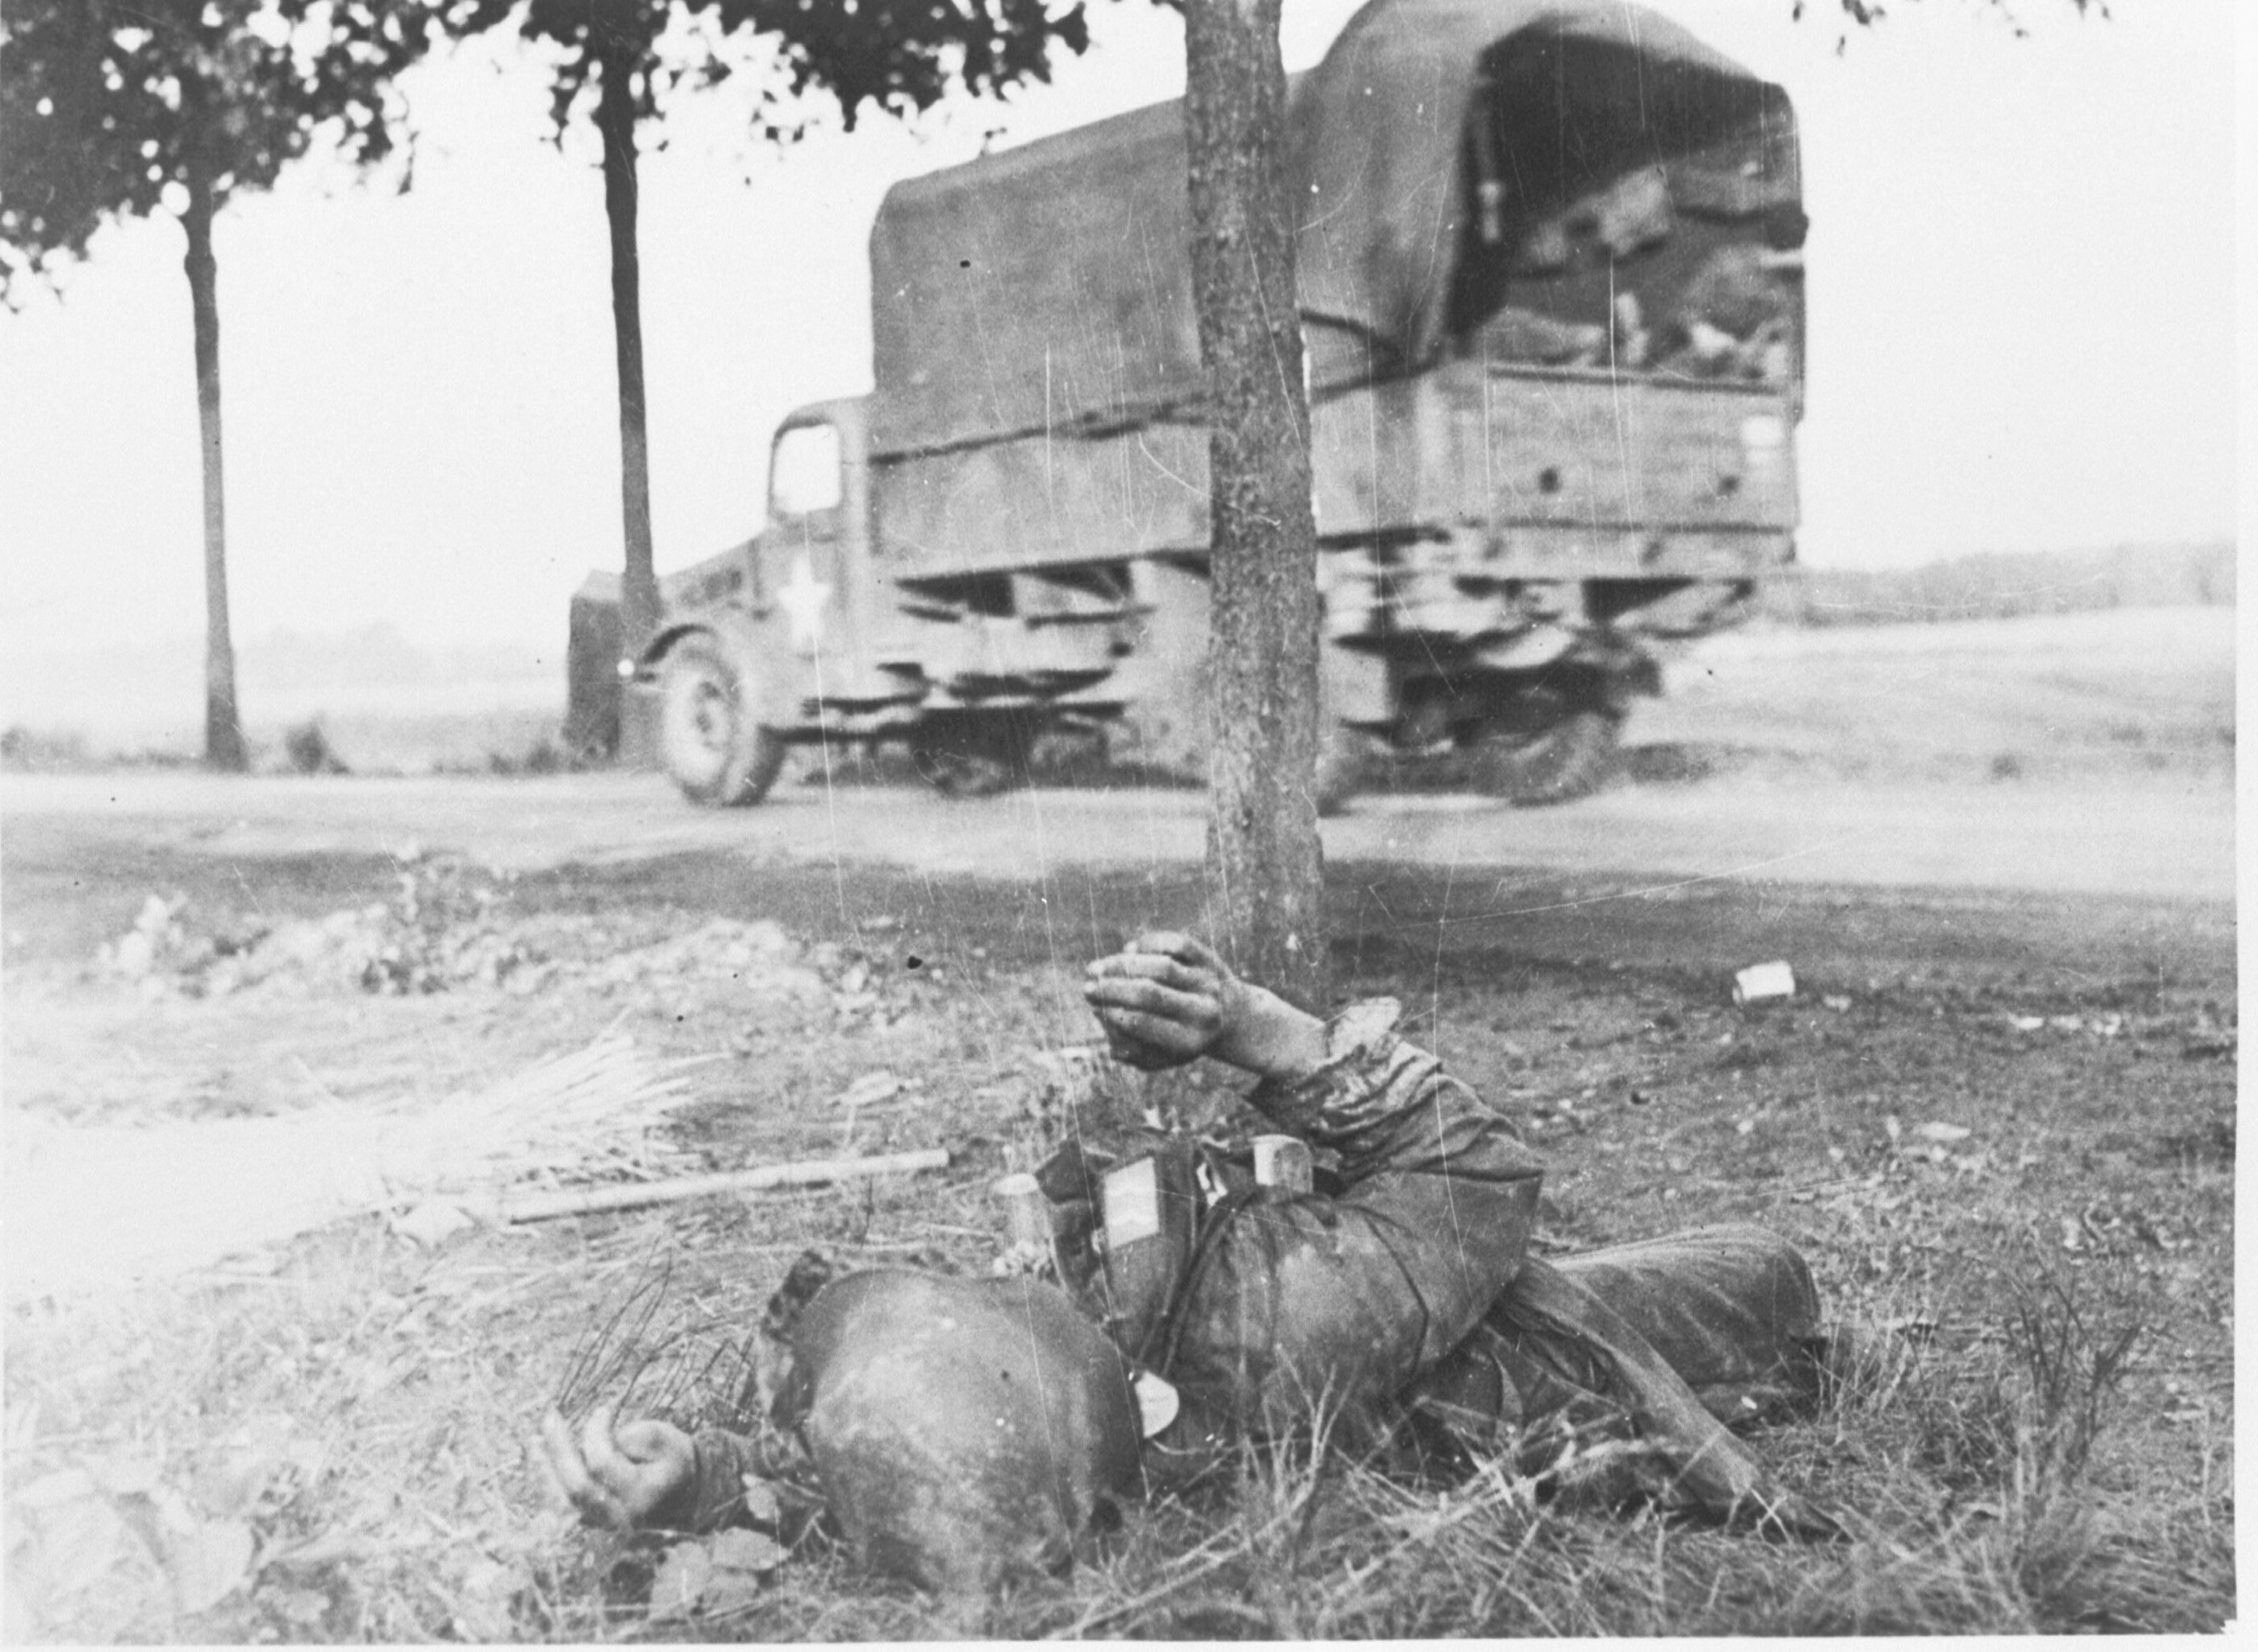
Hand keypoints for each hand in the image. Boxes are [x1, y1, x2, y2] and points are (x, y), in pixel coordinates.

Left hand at [538, 1403, 696, 1530]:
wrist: (683, 1497)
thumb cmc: (672, 1461)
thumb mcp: (667, 1441)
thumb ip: (634, 1438)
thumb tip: (594, 1438)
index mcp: (642, 1494)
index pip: (603, 1463)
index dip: (596, 1432)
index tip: (604, 1409)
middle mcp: (619, 1517)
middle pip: (577, 1487)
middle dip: (559, 1449)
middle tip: (551, 1417)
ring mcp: (602, 1527)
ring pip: (561, 1503)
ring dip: (543, 1469)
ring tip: (535, 1440)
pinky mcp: (590, 1526)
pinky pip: (560, 1507)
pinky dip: (546, 1483)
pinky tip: (539, 1460)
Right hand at [1083, 932, 1324, 1078]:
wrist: (1230, 1016)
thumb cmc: (1182, 1037)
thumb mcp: (1160, 1057)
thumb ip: (1133, 1054)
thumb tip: (1111, 1038)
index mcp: (1190, 1041)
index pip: (1144, 1024)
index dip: (1113, 1013)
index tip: (1095, 1008)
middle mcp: (1203, 1011)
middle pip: (1150, 993)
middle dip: (1112, 988)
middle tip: (1087, 988)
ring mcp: (1208, 982)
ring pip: (1160, 966)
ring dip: (1122, 965)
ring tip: (1098, 969)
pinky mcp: (1209, 958)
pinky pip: (1174, 943)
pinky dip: (1148, 944)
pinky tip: (1129, 952)